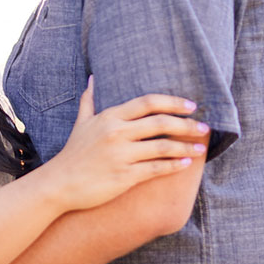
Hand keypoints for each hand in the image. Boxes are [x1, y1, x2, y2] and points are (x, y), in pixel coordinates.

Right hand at [38, 79, 207, 210]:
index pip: (148, 103)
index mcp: (109, 117)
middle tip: (204, 127)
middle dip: (187, 124)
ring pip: (163, 147)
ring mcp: (120, 155)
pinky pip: (157, 168)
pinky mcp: (124, 176)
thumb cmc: (72, 154)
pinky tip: (186, 163)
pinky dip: (174, 166)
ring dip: (186, 147)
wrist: (58, 184)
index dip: (173, 102)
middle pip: (161, 123)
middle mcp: (116, 133)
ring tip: (200, 148)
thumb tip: (93, 78)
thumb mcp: (80, 124)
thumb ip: (89, 101)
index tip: (191, 105)